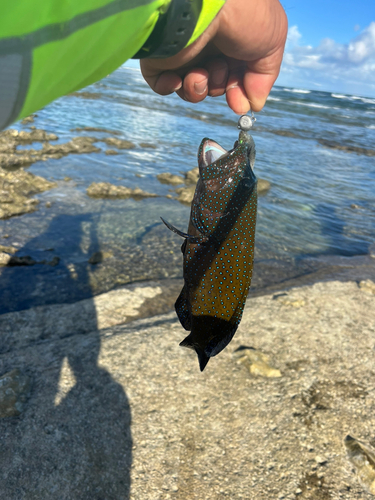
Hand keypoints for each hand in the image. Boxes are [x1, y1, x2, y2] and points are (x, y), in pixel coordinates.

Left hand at [140, 0, 287, 113]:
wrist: (206, 2)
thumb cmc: (243, 14)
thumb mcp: (272, 43)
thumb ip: (265, 77)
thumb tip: (253, 104)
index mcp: (232, 36)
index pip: (235, 72)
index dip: (238, 90)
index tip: (238, 103)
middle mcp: (207, 41)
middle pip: (214, 83)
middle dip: (220, 87)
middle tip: (222, 83)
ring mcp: (183, 48)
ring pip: (190, 87)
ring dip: (198, 89)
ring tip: (200, 75)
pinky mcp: (159, 55)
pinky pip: (162, 84)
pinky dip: (171, 87)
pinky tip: (178, 77)